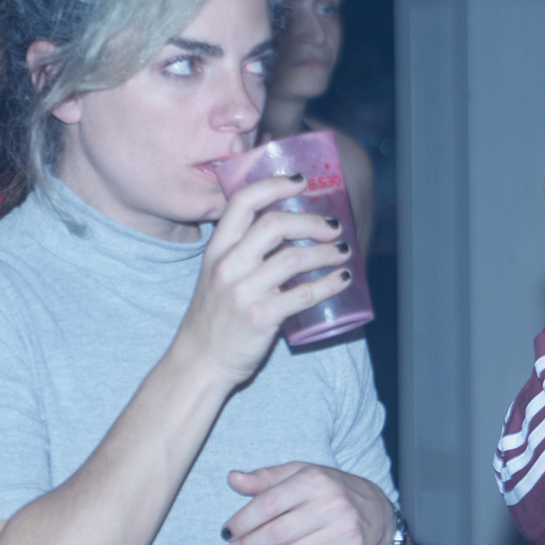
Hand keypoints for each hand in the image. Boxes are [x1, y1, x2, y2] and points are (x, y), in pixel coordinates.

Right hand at [173, 175, 351, 386]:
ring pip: (294, 258)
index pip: (242, 203)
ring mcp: (244, 292)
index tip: (301, 182)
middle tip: (333, 227)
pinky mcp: (262, 317)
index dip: (274, 186)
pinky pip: (305, 293)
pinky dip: (331, 283)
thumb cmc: (215, 317)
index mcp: (216, 250)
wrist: (200, 362)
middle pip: (274, 224)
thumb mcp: (217, 275)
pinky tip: (344, 278)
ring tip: (344, 252)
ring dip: (327, 252)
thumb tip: (288, 228)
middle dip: (311, 221)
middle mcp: (227, 266)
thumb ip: (243, 252)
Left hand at [222, 463, 392, 544]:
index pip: (268, 503)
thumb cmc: (329, 491)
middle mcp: (334, 503)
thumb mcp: (301, 475)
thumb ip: (266, 478)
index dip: (242, 522)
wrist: (376, 514)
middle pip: (277, 533)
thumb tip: (233, 479)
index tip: (227, 533)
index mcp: (316, 479)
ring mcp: (346, 531)